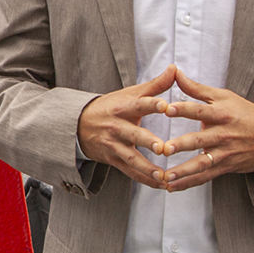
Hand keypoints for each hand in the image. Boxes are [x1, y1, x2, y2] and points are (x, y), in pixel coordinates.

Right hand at [76, 67, 182, 190]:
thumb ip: (156, 84)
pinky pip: (130, 172)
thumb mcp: (130, 93)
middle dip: (148, 141)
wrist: (78, 124)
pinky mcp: (113, 159)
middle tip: (162, 147)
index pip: (139, 104)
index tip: (165, 106)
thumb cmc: (111, 107)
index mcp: (123, 108)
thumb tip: (175, 68)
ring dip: (147, 168)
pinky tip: (161, 184)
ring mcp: (114, 145)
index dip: (151, 104)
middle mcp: (117, 127)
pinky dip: (145, 179)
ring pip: (131, 157)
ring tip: (163, 175)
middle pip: (134, 134)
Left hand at [151, 71, 253, 191]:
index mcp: (221, 114)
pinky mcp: (225, 166)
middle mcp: (223, 134)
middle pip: (200, 140)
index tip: (166, 109)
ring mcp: (224, 152)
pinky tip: (172, 186)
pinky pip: (205, 176)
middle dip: (182, 145)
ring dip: (184, 171)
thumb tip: (175, 71)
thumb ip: (196, 88)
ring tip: (166, 176)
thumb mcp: (223, 96)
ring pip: (202, 163)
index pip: (200, 110)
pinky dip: (189, 182)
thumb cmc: (242, 112)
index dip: (184, 109)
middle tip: (165, 149)